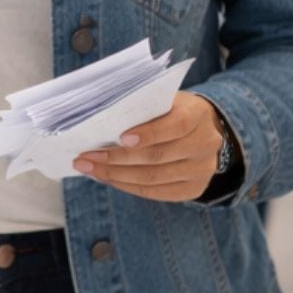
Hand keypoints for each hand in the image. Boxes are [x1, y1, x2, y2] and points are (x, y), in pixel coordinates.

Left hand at [74, 92, 226, 201]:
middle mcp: (205, 144)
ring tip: (91, 170)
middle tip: (86, 158)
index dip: (149, 133)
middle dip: (117, 159)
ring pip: (154, 179)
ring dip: (117, 176)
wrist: (202, 127)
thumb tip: (99, 120)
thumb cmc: (171, 109)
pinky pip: (157, 193)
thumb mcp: (162, 99)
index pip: (177, 125)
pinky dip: (129, 187)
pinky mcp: (194, 189)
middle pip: (159, 157)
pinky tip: (109, 179)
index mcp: (198, 114)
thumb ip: (140, 107)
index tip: (120, 138)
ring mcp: (202, 170)